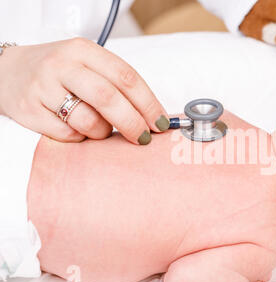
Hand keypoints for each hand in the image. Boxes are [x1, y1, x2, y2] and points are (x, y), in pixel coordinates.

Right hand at [0, 38, 169, 144]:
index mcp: (84, 50)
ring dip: (103, 132)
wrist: (8, 71)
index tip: (161, 122)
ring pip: (88, 121)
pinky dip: (80, 138)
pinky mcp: (30, 111)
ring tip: (99, 127)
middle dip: (133, 123)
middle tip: (144, 137)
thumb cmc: (59, 72)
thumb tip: (152, 115)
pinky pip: (68, 135)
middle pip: (109, 98)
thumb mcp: (87, 64)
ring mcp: (44, 88)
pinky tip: (76, 127)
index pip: (126, 77)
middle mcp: (63, 66)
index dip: (149, 103)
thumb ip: (117, 83)